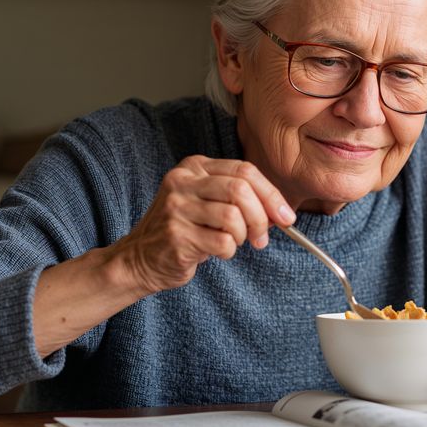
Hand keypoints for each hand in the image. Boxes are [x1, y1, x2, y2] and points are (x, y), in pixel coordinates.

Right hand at [109, 155, 294, 294]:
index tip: (286, 216)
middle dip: (261, 217)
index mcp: (195, 167)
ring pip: (233, 217)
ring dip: (244, 236)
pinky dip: (229, 251)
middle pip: (240, 190)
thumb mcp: (210, 204)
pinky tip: (216, 251)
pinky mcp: (176, 235)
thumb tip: (282, 212)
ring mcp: (176, 208)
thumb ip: (242, 200)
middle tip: (262, 237)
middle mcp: (182, 182)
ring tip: (234, 243)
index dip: (271, 194)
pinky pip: (222, 242)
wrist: (140, 259)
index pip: (245, 170)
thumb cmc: (185, 230)